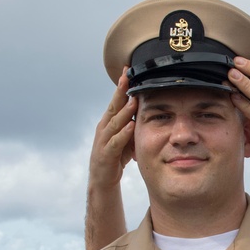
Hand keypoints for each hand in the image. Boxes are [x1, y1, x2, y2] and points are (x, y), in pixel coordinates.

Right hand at [91, 69, 136, 188]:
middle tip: (127, 75)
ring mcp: (103, 140)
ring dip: (124, 111)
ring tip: (133, 99)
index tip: (128, 69)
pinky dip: (123, 134)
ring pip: (114, 123)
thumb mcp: (126, 137)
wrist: (102, 180)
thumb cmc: (115, 157)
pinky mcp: (106, 154)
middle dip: (120, 91)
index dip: (122, 85)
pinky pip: (115, 142)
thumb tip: (147, 111)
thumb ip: (134, 124)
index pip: (116, 100)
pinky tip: (130, 126)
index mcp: (108, 122)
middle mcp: (104, 128)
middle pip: (113, 106)